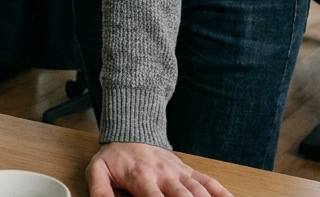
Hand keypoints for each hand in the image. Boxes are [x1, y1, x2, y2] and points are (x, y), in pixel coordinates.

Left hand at [86, 141, 232, 196]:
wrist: (131, 128)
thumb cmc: (115, 156)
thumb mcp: (97, 170)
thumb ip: (99, 191)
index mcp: (141, 176)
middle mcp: (164, 174)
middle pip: (183, 196)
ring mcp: (179, 172)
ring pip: (199, 191)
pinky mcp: (189, 170)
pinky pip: (209, 182)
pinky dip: (222, 193)